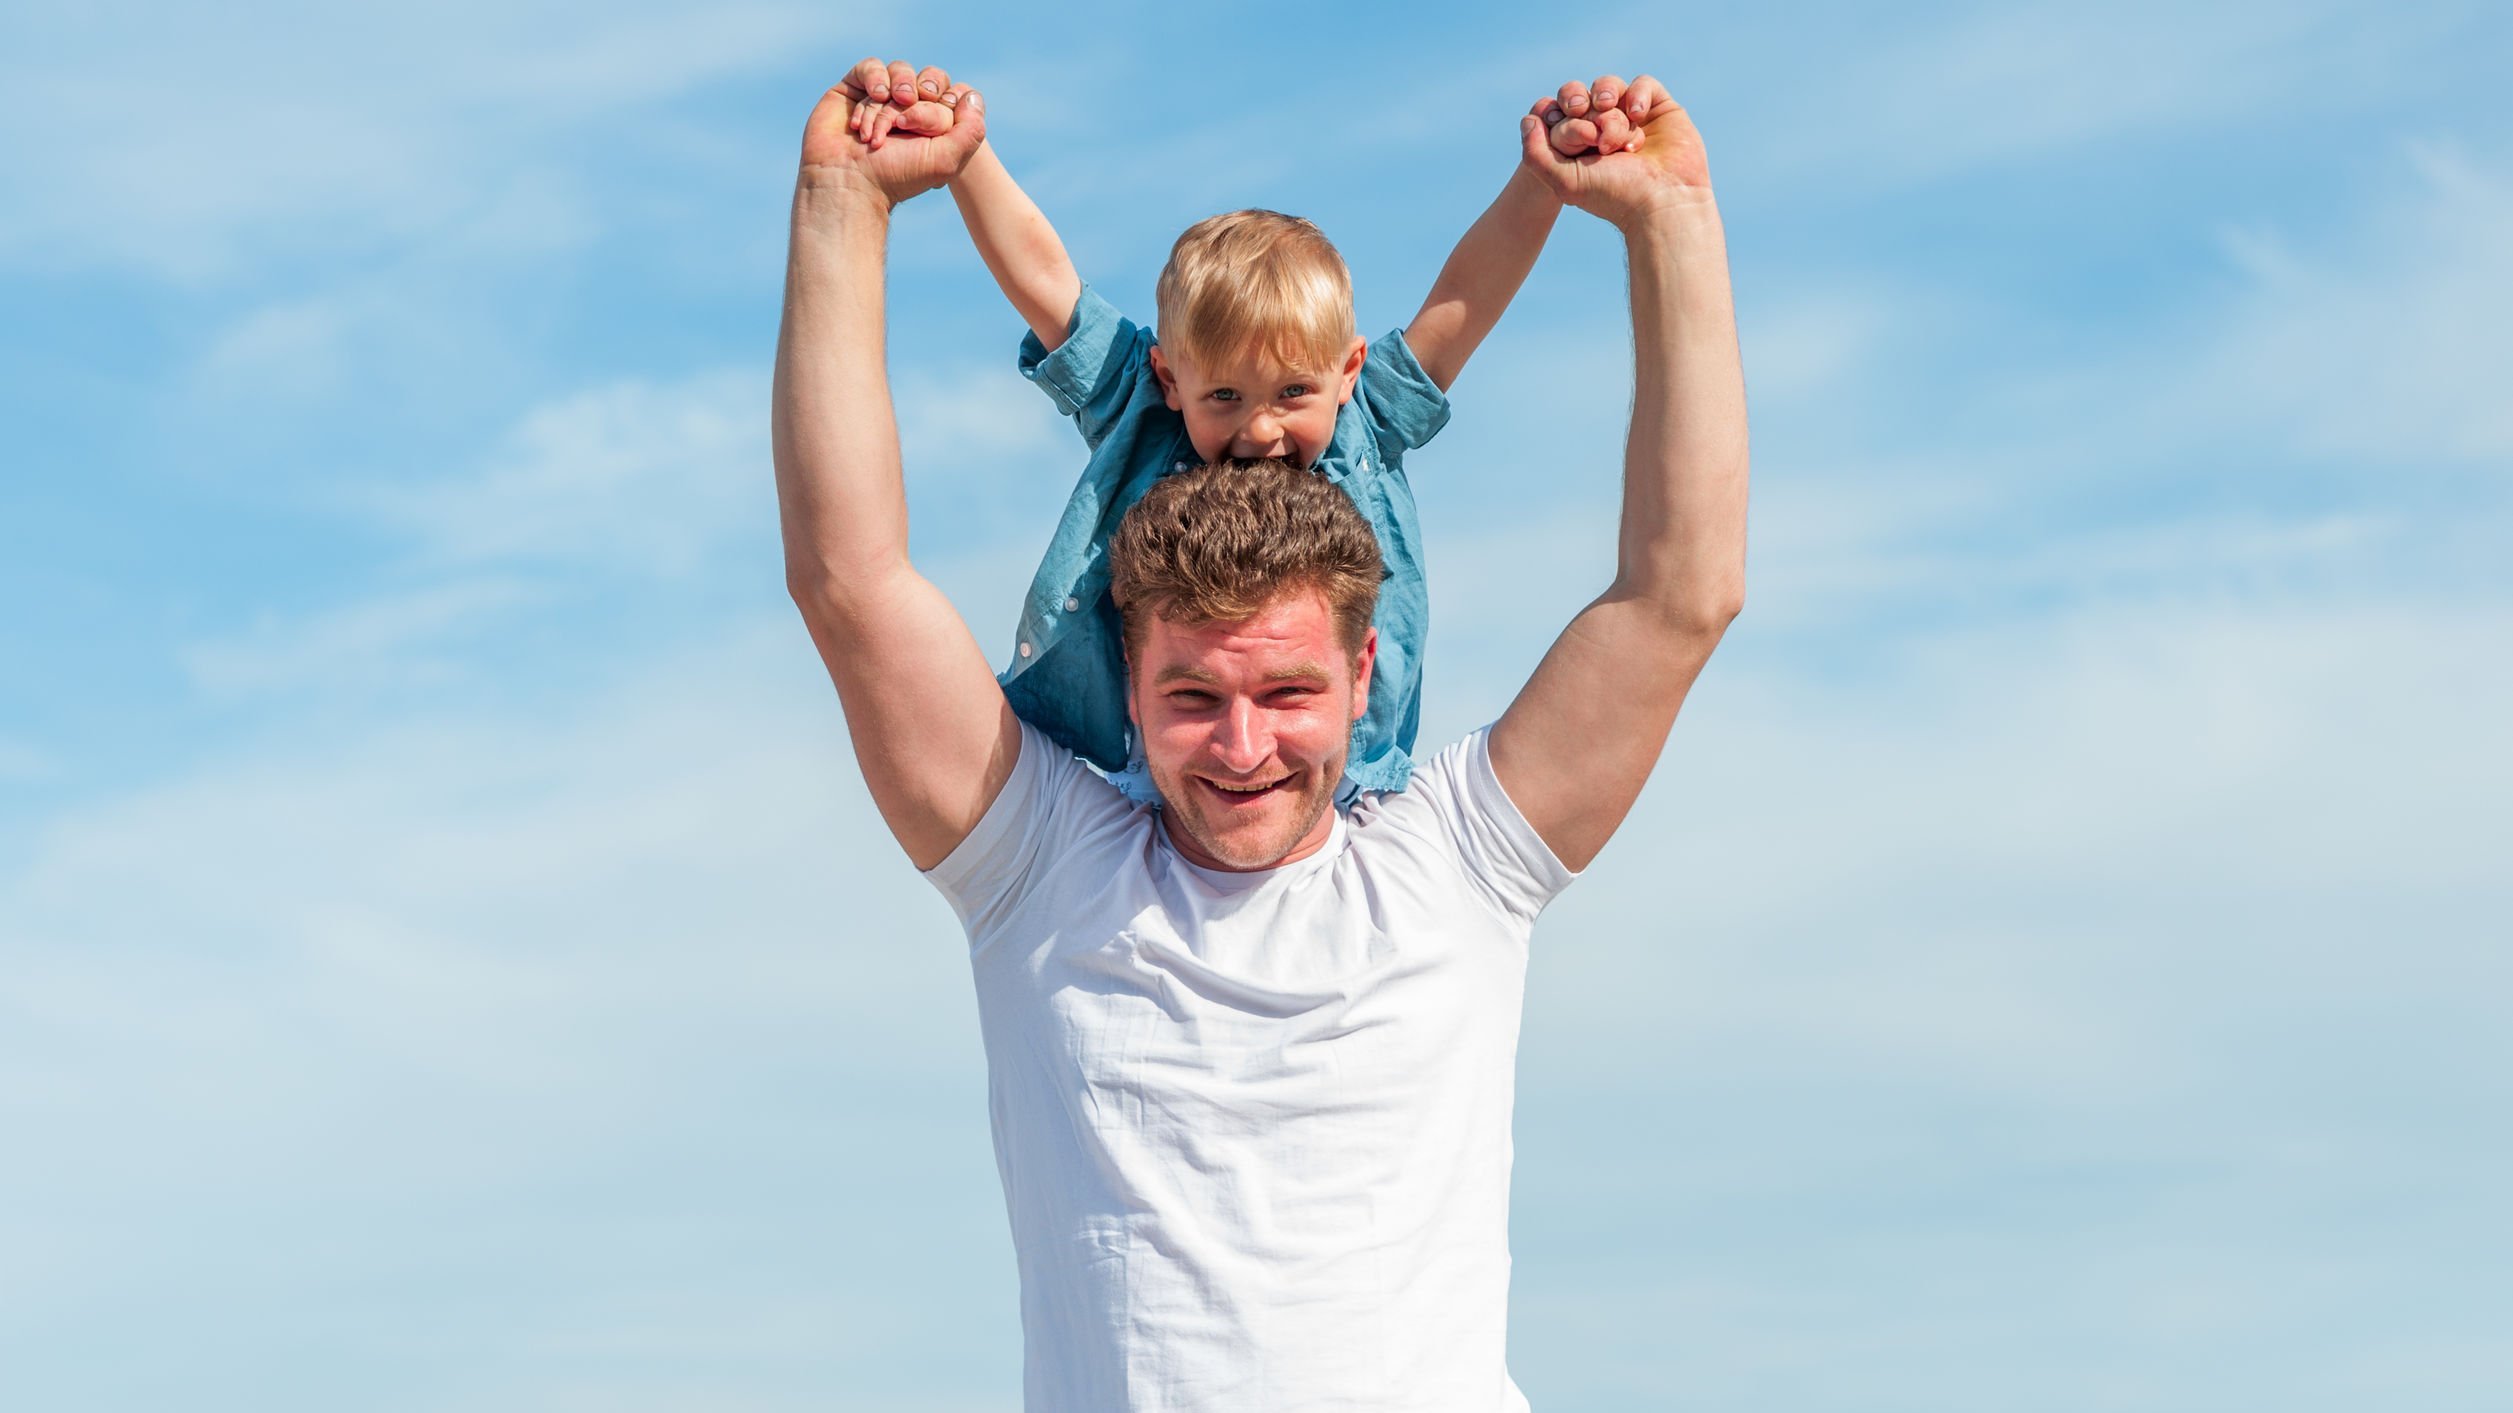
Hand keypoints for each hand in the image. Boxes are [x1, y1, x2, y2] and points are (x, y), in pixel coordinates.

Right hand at [798, 57, 984, 207]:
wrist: (849, 181)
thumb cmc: (897, 176)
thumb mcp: (946, 159)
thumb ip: (971, 130)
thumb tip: (970, 95)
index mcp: (933, 126)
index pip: (951, 93)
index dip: (945, 100)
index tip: (934, 125)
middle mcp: (908, 110)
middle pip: (927, 78)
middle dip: (921, 96)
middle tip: (907, 120)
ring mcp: (881, 98)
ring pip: (899, 71)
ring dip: (893, 96)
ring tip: (885, 123)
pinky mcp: (854, 89)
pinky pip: (871, 66)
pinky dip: (874, 80)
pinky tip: (873, 100)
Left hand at [1519, 73, 1711, 228]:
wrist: (1663, 203)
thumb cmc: (1615, 196)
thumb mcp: (1564, 181)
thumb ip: (1536, 154)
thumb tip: (1528, 119)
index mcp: (1580, 146)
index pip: (1559, 113)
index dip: (1559, 114)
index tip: (1570, 132)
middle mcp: (1604, 130)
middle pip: (1581, 96)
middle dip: (1578, 102)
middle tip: (1584, 115)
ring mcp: (1632, 119)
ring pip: (1609, 88)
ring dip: (1605, 98)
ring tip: (1611, 125)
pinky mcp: (1660, 110)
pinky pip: (1643, 84)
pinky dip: (1637, 94)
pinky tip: (1637, 115)